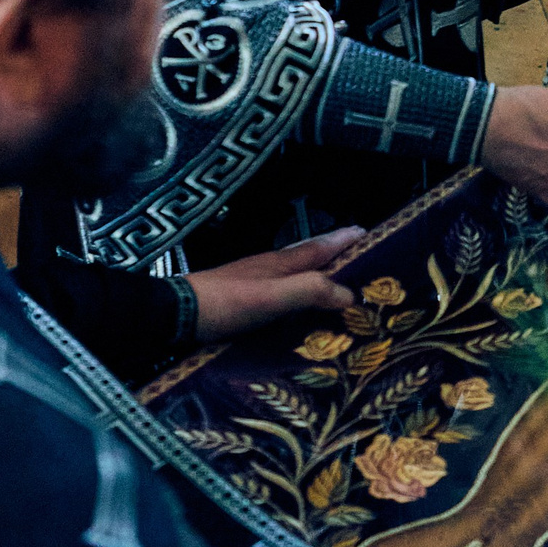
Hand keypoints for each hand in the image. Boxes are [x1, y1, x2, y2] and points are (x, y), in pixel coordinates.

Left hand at [185, 226, 366, 341]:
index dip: (345, 240)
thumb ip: (310, 291)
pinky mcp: (245, 299)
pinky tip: (300, 311)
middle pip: (311, 257)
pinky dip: (301, 296)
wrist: (178, 314)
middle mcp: (272, 267)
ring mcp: (257, 281)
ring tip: (339, 287)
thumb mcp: (273, 297)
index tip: (370, 233)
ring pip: (298, 275)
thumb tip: (350, 294)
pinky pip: (284, 293)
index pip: (322, 246)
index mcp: (283, 262)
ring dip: (320, 276)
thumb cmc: (227, 302)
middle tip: (364, 262)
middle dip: (337, 256)